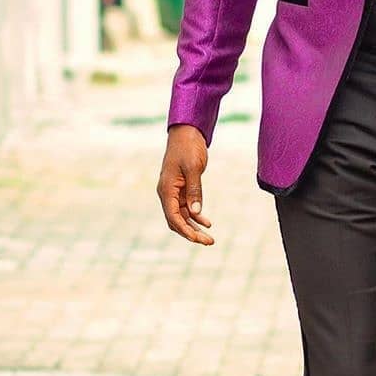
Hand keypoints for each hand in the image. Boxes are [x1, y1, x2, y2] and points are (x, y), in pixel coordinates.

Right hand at [157, 125, 214, 244]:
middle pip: (176, 221)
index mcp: (166, 189)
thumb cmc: (188, 148)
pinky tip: (207, 222)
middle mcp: (167, 193)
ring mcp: (173, 192)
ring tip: (209, 237)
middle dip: (191, 233)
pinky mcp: (181, 189)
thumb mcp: (193, 168)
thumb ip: (194, 190)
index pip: (173, 216)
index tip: (198, 239)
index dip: (185, 230)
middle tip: (209, 242)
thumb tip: (195, 212)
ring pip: (182, 216)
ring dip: (194, 227)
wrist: (187, 133)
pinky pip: (186, 208)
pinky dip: (196, 216)